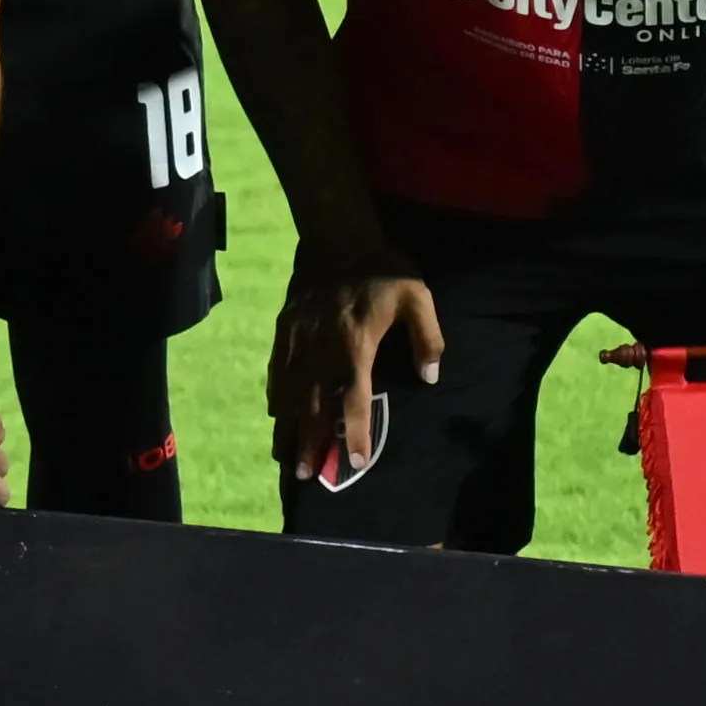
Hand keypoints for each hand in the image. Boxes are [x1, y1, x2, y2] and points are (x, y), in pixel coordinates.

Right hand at [268, 263, 441, 478]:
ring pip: (291, 389)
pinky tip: (275, 412)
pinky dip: (276, 392)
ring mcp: (299, 336)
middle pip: (314, 402)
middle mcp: (322, 346)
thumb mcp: (418, 297)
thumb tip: (430, 378)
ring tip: (285, 456)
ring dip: (289, 425)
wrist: (336, 230)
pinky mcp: (286, 326)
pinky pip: (278, 366)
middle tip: (307, 474)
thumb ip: (426, 339)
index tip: (355, 462)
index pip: (353, 396)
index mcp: (355, 342)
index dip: (354, 431)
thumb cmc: (383, 266)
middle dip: (311, 440)